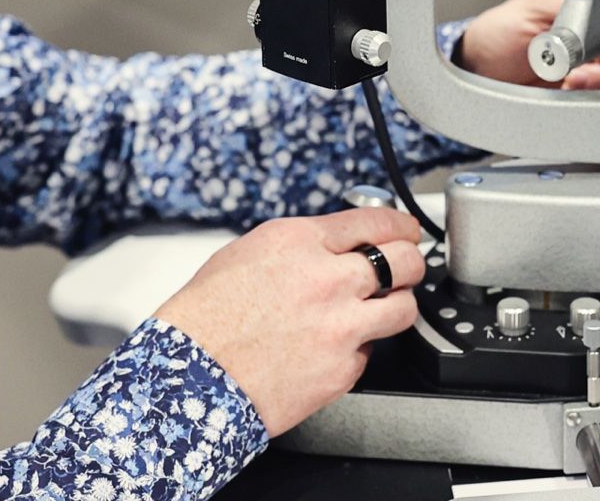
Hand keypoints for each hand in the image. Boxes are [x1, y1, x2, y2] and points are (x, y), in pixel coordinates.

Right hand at [153, 207, 425, 435]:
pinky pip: (370, 353)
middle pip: (404, 260)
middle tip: (407, 268)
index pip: (377, 220)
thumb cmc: (204, 318)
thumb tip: (334, 245)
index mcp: (301, 242)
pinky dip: (357, 351)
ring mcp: (341, 326)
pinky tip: (332, 350)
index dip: (400, 226)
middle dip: (411, 262)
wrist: (187, 379)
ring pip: (404, 308)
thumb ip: (300, 246)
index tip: (406, 231)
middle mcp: (328, 279)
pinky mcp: (343, 369)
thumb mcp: (247, 253)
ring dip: (396, 306)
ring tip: (382, 310)